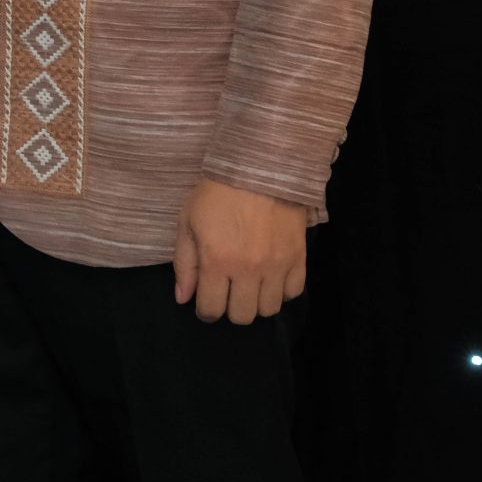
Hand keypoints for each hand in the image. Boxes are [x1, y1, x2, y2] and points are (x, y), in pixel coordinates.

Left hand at [172, 176, 307, 322]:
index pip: (211, 309)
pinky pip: (294, 291)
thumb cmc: (217, 193)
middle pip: (242, 316)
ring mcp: (276, 265)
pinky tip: (272, 278)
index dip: (205, 310)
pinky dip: (282, 291)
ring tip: (251, 286)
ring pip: (269, 308)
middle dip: (230, 309)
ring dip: (257, 302)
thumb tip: (183, 298)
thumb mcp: (188, 223)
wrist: (259, 166)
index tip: (206, 301)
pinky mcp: (298, 256)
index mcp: (217, 262)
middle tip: (228, 292)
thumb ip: (184, 264)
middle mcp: (248, 269)